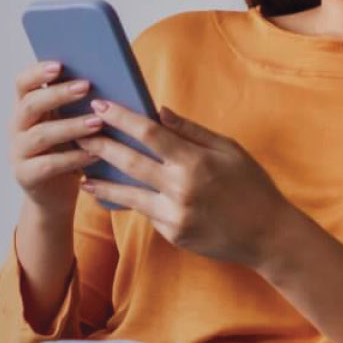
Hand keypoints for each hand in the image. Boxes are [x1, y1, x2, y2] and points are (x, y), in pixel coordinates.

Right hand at [8, 59, 107, 215]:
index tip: (60, 64)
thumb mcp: (70, 124)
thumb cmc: (69, 151)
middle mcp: (17, 127)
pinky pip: (49, 164)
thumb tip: (108, 77)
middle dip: (58, 94)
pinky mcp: (26, 176)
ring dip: (71, 126)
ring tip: (97, 122)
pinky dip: (74, 157)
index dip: (37, 72)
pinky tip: (95, 153)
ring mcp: (18, 152)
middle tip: (86, 86)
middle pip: (30, 104)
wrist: (56, 196)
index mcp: (26, 108)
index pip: (22, 83)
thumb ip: (77, 104)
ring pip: (41, 135)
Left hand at [76, 101, 299, 268]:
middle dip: (99, 145)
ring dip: (101, 181)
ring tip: (81, 171)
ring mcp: (174, 214)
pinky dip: (130, 201)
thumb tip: (157, 111)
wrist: (268, 236)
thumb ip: (191, 131)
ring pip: (127, 194)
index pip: (149, 133)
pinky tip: (112, 192)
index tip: (99, 106)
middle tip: (75, 133)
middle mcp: (181, 188)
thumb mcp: (229, 150)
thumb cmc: (251, 185)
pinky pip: (146, 212)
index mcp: (196, 161)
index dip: (121, 118)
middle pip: (129, 162)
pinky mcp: (172, 234)